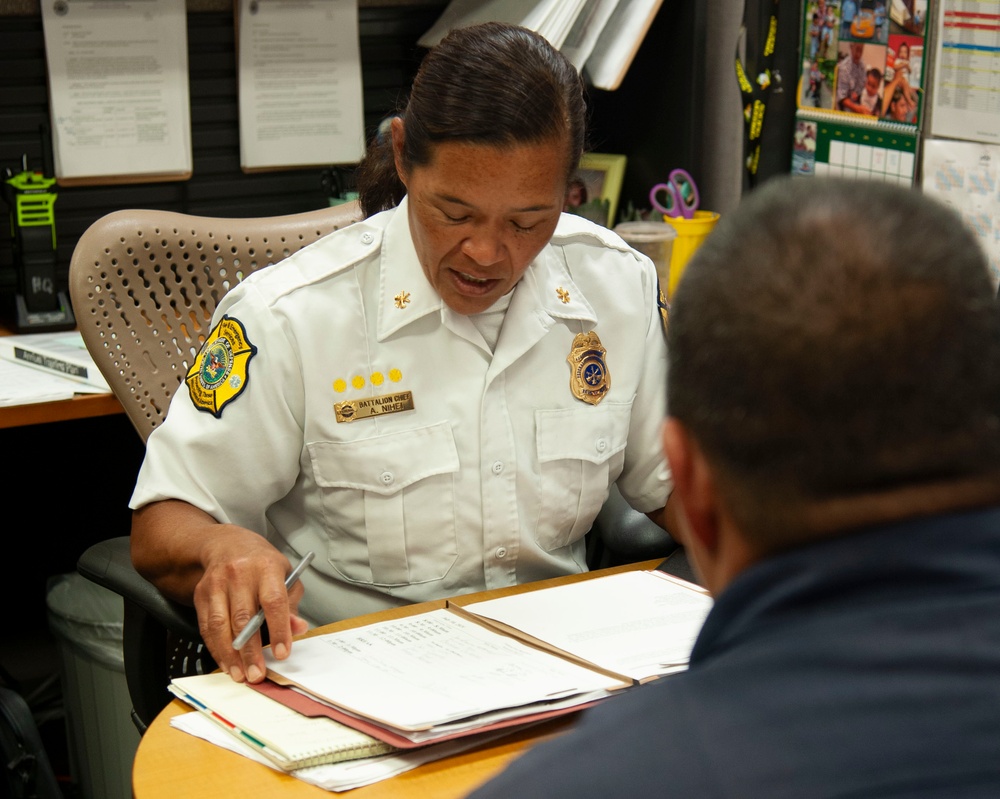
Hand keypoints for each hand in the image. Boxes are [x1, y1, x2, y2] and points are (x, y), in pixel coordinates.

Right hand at [193, 531, 309, 682]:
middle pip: (244, 617)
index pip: (274, 601)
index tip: (283, 653)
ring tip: (240, 674)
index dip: (279, 629)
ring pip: (220, 625)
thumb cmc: (262, 565)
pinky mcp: (201, 594)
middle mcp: (240, 573)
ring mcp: (217, 583)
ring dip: (229, 655)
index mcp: (266, 567)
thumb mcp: (286, 576)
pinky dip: (216, 648)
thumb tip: (297, 629)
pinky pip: (206, 627)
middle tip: (257, 674)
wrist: (228, 546)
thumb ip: (292, 604)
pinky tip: (225, 663)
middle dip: (250, 650)